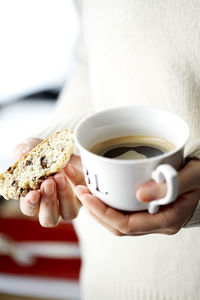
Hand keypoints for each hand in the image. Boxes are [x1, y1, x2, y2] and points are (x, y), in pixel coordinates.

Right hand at [14, 138, 84, 226]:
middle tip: (48, 183)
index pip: (30, 209)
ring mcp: (71, 203)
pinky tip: (70, 168)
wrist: (67, 148)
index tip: (33, 194)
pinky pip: (84, 195)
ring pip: (69, 213)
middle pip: (49, 218)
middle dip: (48, 202)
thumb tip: (23, 153)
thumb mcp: (32, 147)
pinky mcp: (86, 194)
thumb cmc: (44, 153)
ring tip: (60, 177)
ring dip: (64, 196)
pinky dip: (77, 181)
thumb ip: (23, 151)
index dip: (30, 204)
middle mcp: (53, 206)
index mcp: (35, 199)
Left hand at [75, 160, 199, 235]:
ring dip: (99, 208)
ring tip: (85, 190)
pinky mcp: (149, 210)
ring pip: (119, 221)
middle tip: (80, 190)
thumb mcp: (191, 176)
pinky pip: (124, 213)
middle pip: (118, 226)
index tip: (86, 194)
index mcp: (167, 220)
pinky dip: (109, 204)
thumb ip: (168, 186)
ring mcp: (153, 218)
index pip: (126, 225)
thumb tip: (139, 194)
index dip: (103, 212)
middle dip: (95, 211)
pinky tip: (101, 191)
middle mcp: (157, 223)